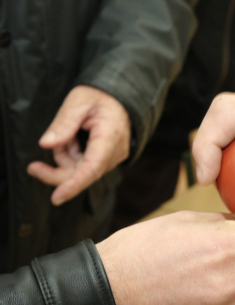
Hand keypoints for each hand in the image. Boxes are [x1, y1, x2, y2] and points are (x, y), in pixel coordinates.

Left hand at [27, 85, 130, 205]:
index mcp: (109, 137)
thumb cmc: (101, 96)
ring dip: (66, 158)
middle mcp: (115, 152)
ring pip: (83, 170)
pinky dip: (73, 156)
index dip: (74, 184)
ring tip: (63, 136)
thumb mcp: (78, 101)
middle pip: (84, 174)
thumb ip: (63, 122)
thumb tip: (46, 144)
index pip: (92, 168)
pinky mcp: (108, 158)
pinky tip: (71, 140)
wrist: (121, 97)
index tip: (57, 197)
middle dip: (58, 172)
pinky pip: (87, 165)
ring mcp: (114, 157)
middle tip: (34, 167)